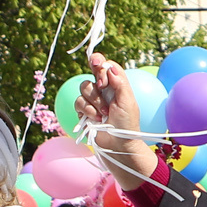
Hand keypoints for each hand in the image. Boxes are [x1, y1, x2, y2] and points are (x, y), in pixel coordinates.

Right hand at [76, 54, 158, 185]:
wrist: (118, 145)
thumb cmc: (127, 123)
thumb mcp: (128, 102)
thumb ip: (120, 83)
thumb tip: (109, 67)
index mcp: (116, 84)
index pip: (105, 65)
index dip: (99, 62)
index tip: (97, 64)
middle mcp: (103, 89)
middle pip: (91, 73)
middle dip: (97, 81)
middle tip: (103, 88)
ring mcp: (92, 100)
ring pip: (84, 88)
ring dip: (95, 101)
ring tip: (105, 113)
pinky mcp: (83, 111)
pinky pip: (79, 102)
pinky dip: (88, 110)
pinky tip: (97, 119)